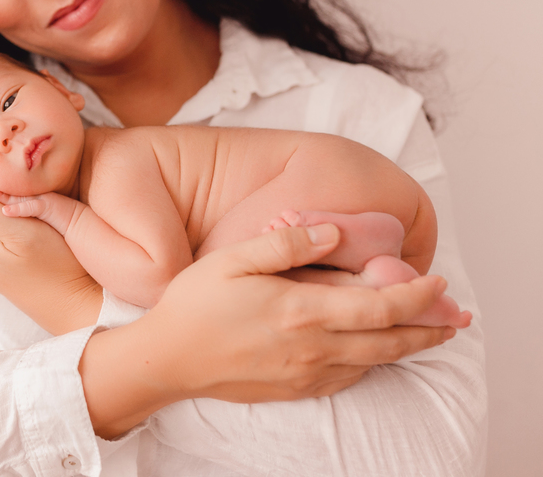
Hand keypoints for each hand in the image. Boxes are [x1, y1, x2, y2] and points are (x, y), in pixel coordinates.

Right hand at [81, 223, 457, 436]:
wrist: (166, 360)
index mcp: (301, 311)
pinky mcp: (294, 389)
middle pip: (389, 342)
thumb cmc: (194, 306)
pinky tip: (373, 353)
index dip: (416, 295)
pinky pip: (347, 378)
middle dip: (428, 328)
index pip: (378, 306)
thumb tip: (333, 233)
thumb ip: (286, 243)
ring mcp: (305, 374)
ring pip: (373, 363)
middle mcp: (312, 348)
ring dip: (406, 349)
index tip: (438, 282)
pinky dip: (371, 364)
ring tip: (426, 334)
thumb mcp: (232, 259)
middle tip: (454, 317)